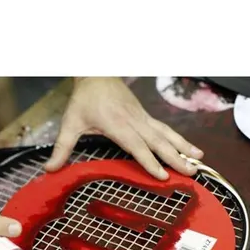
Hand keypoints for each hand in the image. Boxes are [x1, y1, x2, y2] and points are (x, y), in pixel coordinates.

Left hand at [46, 77, 203, 178]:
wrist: (97, 72)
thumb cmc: (84, 99)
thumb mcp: (70, 122)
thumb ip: (62, 148)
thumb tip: (49, 169)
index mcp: (117, 125)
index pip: (137, 146)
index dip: (150, 162)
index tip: (163, 176)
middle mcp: (134, 122)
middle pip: (158, 143)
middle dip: (176, 159)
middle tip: (192, 174)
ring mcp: (143, 118)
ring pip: (167, 135)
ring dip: (184, 149)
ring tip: (199, 163)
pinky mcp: (145, 116)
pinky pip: (166, 129)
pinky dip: (180, 140)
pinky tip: (192, 149)